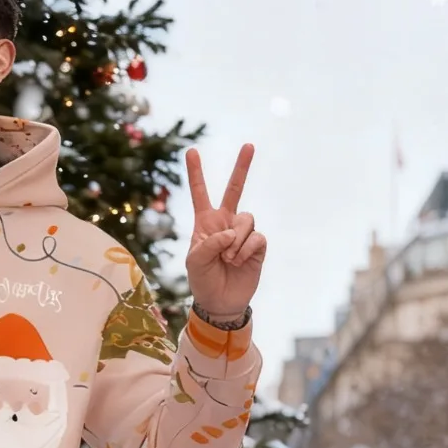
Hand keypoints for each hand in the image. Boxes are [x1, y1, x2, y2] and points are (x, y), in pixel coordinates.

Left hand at [184, 145, 265, 317]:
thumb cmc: (202, 280)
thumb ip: (208, 244)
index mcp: (205, 223)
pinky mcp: (257, 246)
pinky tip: (239, 261)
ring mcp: (242, 233)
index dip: (196, 173)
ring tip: (228, 258)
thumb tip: (230, 233)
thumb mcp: (195, 262)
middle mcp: (225, 223)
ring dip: (236, 240)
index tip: (191, 151)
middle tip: (248, 145)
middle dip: (242, 167)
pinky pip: (256, 237)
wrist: (220, 302)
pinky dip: (246, 250)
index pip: (200, 194)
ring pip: (246, 219)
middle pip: (235, 189)